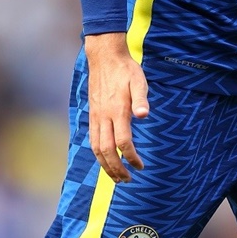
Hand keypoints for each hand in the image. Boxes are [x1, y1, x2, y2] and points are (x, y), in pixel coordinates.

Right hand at [84, 33, 149, 180]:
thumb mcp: (138, 81)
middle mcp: (104, 116)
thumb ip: (141, 99)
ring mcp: (96, 116)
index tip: (140, 166)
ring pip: (96, 148)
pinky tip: (105, 161)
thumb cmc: (125, 70)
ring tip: (116, 178)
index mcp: (117, 110)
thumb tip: (144, 115)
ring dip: (105, 166)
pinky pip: (92, 140)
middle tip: (127, 180)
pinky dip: (98, 155)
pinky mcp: (92, 115)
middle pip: (106, 150)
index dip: (131, 157)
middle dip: (116, 169)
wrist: (104, 57)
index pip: (122, 142)